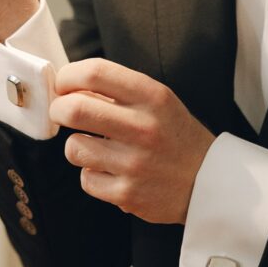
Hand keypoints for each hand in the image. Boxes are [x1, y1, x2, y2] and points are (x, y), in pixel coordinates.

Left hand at [50, 59, 216, 224]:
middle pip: (74, 109)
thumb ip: (118, 91)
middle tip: (62, 113)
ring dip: (77, 145)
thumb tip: (68, 86)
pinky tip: (110, 171)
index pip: (95, 72)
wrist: (209, 182)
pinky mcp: (127, 194)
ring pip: (73, 147)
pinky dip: (92, 174)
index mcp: (152, 96)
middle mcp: (144, 127)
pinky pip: (85, 178)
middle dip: (58, 109)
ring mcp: (134, 163)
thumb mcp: (158, 101)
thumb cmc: (175, 136)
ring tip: (96, 147)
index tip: (64, 84)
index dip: (68, 76)